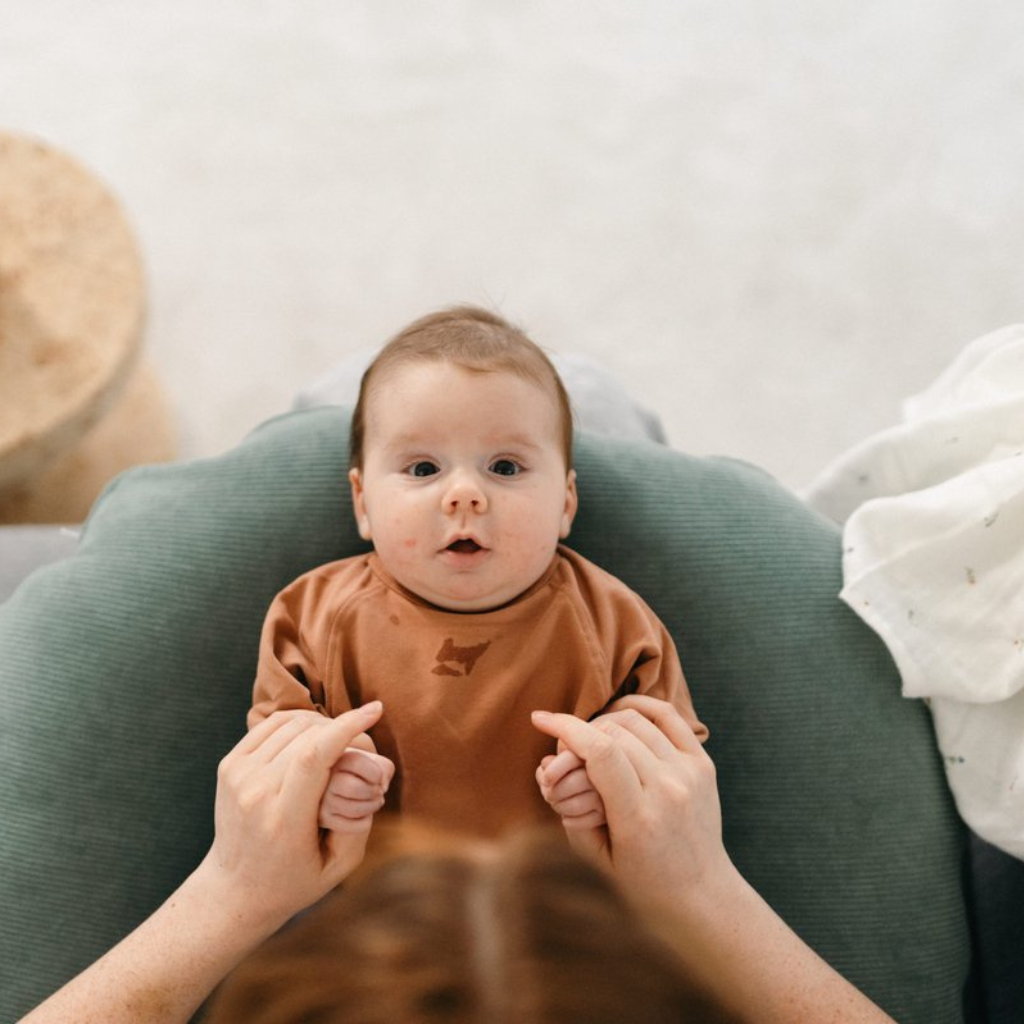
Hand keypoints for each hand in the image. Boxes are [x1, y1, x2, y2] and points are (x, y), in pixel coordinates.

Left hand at [202, 703, 386, 929]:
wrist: (235, 889)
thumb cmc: (294, 881)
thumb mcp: (337, 867)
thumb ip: (360, 822)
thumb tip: (373, 776)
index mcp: (283, 820)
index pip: (314, 757)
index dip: (347, 727)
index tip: (375, 711)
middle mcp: (256, 793)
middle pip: (307, 736)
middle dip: (343, 728)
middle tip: (363, 745)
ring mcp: (238, 776)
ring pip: (291, 725)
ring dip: (323, 725)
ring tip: (340, 743)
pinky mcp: (230, 765)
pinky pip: (272, 724)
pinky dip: (299, 722)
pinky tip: (315, 735)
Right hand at [320, 747, 394, 832]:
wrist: (337, 784)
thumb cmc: (361, 770)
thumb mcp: (373, 761)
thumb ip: (384, 768)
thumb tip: (382, 788)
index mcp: (335, 759)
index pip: (357, 763)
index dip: (375, 772)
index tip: (377, 776)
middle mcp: (324, 779)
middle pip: (356, 788)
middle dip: (374, 792)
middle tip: (377, 791)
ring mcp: (322, 800)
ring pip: (354, 810)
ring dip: (373, 806)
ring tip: (375, 801)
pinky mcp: (323, 819)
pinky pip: (351, 826)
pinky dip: (365, 822)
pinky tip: (365, 813)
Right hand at [532, 695, 725, 899]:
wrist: (701, 893)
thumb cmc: (642, 882)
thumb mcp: (596, 857)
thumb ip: (570, 810)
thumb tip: (551, 765)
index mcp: (638, 817)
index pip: (599, 752)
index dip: (565, 728)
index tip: (540, 719)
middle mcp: (667, 790)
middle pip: (613, 733)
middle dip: (580, 732)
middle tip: (565, 748)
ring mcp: (689, 773)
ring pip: (636, 721)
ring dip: (604, 722)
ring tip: (590, 739)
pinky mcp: (703, 763)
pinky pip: (668, 716)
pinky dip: (639, 707)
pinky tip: (618, 713)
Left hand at [536, 748, 606, 829]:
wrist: (587, 805)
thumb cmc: (567, 781)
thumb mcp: (557, 770)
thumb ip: (550, 764)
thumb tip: (545, 764)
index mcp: (589, 755)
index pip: (571, 758)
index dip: (553, 770)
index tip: (545, 780)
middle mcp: (602, 772)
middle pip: (573, 782)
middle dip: (554, 792)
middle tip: (548, 796)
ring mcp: (607, 795)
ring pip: (576, 804)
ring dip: (559, 808)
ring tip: (557, 805)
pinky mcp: (606, 815)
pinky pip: (582, 821)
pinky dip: (569, 822)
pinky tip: (567, 818)